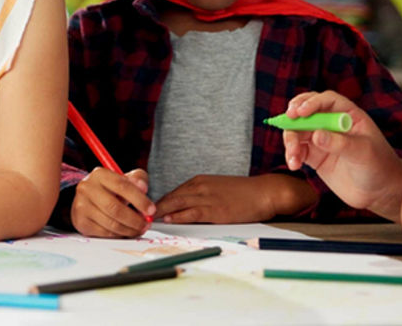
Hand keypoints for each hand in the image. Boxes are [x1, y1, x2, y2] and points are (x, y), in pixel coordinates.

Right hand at [70, 168, 154, 237]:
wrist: (88, 198)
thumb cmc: (111, 189)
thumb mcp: (126, 179)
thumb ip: (138, 179)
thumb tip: (142, 187)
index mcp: (99, 174)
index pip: (122, 186)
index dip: (139, 199)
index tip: (151, 210)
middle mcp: (86, 188)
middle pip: (114, 208)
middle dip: (135, 219)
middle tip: (146, 224)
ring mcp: (81, 205)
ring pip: (110, 223)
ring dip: (129, 230)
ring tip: (139, 229)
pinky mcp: (81, 222)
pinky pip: (105, 233)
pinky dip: (120, 235)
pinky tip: (126, 231)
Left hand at [155, 174, 315, 223]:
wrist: (264, 192)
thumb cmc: (242, 193)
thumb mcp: (217, 189)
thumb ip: (200, 196)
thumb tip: (183, 207)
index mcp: (199, 181)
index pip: (173, 192)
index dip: (158, 201)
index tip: (145, 208)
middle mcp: (200, 186)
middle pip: (171, 196)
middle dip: (153, 205)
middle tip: (137, 213)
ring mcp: (208, 197)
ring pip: (178, 203)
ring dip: (161, 211)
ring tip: (145, 217)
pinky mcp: (216, 210)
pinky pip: (193, 212)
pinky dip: (179, 215)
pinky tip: (169, 219)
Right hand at [281, 91, 401, 215]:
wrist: (381, 192)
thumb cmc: (380, 166)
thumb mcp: (363, 153)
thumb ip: (340, 143)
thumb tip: (316, 135)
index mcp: (348, 115)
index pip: (327, 100)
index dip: (312, 103)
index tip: (300, 112)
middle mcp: (332, 124)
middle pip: (306, 111)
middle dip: (293, 116)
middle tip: (285, 121)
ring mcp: (322, 139)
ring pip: (297, 131)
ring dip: (290, 141)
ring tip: (294, 157)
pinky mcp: (314, 156)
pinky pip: (297, 150)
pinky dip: (291, 155)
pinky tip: (294, 165)